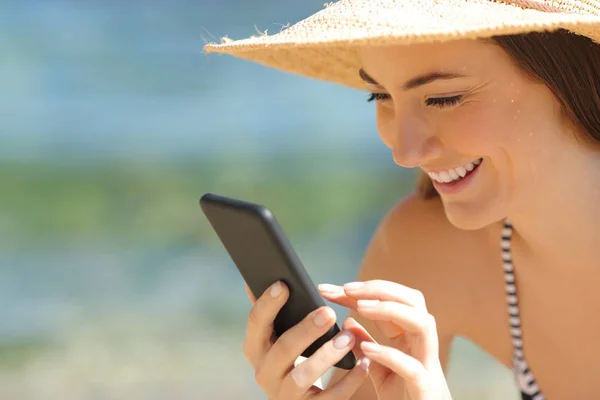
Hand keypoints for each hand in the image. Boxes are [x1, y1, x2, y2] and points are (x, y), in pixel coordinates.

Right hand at [242, 281, 370, 399]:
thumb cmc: (291, 359)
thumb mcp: (276, 337)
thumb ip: (271, 312)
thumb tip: (254, 276)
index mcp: (256, 349)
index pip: (256, 323)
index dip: (267, 303)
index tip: (284, 284)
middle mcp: (265, 372)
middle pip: (282, 350)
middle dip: (305, 330)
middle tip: (328, 311)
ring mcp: (285, 394)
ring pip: (303, 376)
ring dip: (327, 355)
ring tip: (348, 338)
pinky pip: (330, 398)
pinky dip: (349, 381)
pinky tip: (364, 363)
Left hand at [319, 280, 451, 399]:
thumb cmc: (404, 397)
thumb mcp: (378, 369)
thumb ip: (366, 345)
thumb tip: (347, 321)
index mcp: (410, 337)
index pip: (389, 301)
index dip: (361, 291)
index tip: (329, 289)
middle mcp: (422, 345)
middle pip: (413, 300)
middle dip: (380, 289)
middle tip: (347, 289)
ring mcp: (428, 365)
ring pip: (423, 323)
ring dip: (391, 310)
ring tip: (361, 307)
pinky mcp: (426, 389)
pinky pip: (413, 367)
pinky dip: (390, 355)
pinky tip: (367, 349)